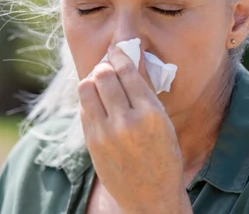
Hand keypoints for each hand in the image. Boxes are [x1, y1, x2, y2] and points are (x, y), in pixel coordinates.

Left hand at [78, 46, 191, 212]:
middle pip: (103, 76)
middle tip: (109, 66)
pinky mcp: (92, 143)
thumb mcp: (164, 123)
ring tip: (100, 83)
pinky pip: (84, 109)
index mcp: (151, 115)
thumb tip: (128, 64)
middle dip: (105, 66)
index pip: (127, 72)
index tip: (118, 51)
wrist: (151, 196)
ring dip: (93, 80)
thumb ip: (145, 96)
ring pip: (86, 89)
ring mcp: (105, 133)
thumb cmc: (164, 157)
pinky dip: (90, 100)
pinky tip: (99, 102)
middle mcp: (126, 122)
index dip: (120, 56)